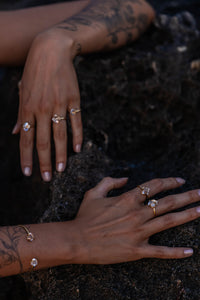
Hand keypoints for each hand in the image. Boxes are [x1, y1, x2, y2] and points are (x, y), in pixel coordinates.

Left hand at [13, 29, 82, 180]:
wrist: (52, 51)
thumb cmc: (34, 72)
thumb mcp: (23, 91)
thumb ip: (21, 114)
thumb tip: (17, 132)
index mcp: (28, 108)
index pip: (26, 139)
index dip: (26, 157)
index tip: (28, 173)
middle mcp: (42, 109)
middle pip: (42, 141)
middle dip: (44, 162)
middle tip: (47, 178)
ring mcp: (58, 105)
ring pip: (59, 135)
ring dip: (60, 155)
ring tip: (61, 170)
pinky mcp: (73, 100)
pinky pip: (76, 122)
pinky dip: (77, 136)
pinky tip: (77, 149)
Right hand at [72, 177, 199, 263]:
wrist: (77, 240)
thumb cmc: (85, 216)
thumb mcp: (94, 193)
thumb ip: (110, 182)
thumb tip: (125, 179)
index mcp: (127, 199)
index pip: (154, 186)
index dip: (169, 181)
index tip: (180, 180)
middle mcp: (137, 214)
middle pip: (167, 202)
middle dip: (187, 196)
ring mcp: (139, 232)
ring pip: (169, 221)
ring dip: (187, 215)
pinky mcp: (137, 250)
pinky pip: (160, 251)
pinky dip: (176, 252)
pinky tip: (191, 251)